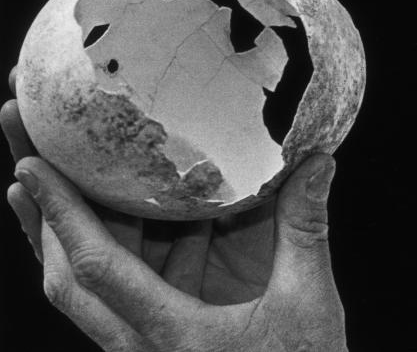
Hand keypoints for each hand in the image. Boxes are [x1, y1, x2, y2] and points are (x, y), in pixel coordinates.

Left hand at [2, 67, 346, 351]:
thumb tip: (315, 164)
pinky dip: (113, 251)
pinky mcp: (160, 344)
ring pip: (84, 290)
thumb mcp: (307, 305)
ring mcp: (144, 347)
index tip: (32, 167)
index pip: (97, 269)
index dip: (62, 215)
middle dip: (40, 215)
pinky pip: (120, 295)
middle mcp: (141, 346)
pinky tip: (126, 215)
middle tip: (26, 155)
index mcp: (172, 336)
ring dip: (66, 232)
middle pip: (66, 279)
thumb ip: (305, 231)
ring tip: (50, 175)